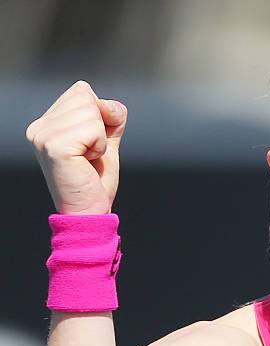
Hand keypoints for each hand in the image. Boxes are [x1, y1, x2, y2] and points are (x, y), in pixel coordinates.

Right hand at [26, 80, 127, 213]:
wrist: (90, 210)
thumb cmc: (97, 178)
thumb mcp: (107, 139)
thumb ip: (110, 116)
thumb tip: (107, 105)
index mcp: (46, 123)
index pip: (82, 91)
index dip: (101, 113)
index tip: (92, 144)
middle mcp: (39, 127)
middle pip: (87, 97)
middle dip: (101, 126)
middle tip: (91, 154)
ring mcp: (43, 136)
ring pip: (92, 112)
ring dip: (101, 138)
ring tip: (88, 159)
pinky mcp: (54, 146)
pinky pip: (94, 129)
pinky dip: (100, 146)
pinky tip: (87, 162)